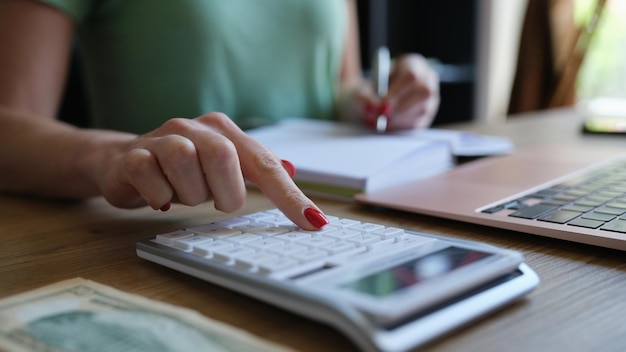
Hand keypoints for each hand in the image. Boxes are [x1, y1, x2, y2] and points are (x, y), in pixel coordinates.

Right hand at [95, 112, 328, 229]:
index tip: (313, 223)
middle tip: (215, 201)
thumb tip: (291, 168)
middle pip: (224, 156)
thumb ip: (254, 168)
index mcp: (223, 130)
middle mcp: (194, 127)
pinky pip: (153, 180)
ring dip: (189, 194)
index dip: (289, 195)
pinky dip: (160, 196)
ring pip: (186, 166)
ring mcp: (161, 138)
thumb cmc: (183, 170)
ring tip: (183, 194)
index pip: (264, 163)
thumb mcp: (222, 167)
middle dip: (224, 191)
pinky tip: (159, 196)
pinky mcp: (133, 157)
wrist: (122, 162)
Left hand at [357, 54, 439, 130]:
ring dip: (401, 119)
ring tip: (383, 122)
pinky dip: (403, 126)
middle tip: (382, 117)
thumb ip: (364, 97)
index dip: (397, 92)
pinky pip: (421, 121)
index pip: (411, 75)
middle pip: (423, 92)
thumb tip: (371, 107)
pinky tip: (391, 125)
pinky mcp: (428, 114)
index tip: (382, 105)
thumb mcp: (363, 89)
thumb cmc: (372, 91)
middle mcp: (427, 78)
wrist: (376, 100)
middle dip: (400, 108)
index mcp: (412, 64)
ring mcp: (431, 97)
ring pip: (423, 109)